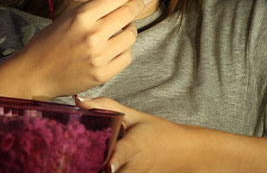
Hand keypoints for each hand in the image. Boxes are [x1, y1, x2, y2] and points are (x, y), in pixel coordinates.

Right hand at [10, 0, 147, 97]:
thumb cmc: (48, 43)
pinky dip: (124, 50)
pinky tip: (116, 47)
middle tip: (141, 1)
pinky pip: (126, 56)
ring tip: (123, 28)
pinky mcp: (103, 74)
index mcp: (82, 16)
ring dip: (130, 29)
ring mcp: (99, 56)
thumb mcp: (68, 17)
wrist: (35, 73)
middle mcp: (93, 34)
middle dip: (137, 4)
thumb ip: (94, 9)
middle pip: (129, 13)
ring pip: (131, 35)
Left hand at [75, 96, 194, 171]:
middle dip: (100, 170)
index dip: (114, 161)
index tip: (108, 165)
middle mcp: (137, 165)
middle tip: (83, 166)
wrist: (187, 151)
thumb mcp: (135, 117)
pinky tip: (105, 168)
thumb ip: (106, 107)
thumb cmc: (159, 132)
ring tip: (90, 167)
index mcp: (135, 145)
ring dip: (106, 172)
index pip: (122, 155)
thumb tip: (79, 101)